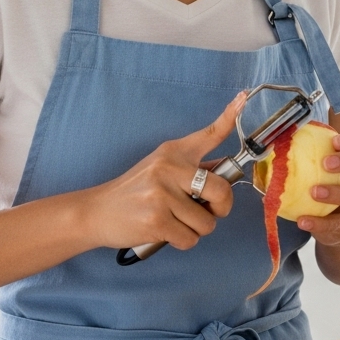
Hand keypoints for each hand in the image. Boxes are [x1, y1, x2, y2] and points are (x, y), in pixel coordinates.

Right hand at [78, 92, 245, 251]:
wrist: (96, 211)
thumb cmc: (134, 192)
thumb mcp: (160, 169)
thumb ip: (191, 170)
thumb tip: (224, 173)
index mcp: (173, 152)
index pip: (209, 134)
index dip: (230, 116)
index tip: (242, 97)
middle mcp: (169, 169)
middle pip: (221, 190)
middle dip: (220, 208)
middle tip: (207, 211)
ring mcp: (162, 195)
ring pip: (207, 223)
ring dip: (196, 229)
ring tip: (175, 222)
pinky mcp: (156, 221)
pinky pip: (190, 239)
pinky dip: (183, 241)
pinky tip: (165, 232)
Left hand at [297, 132, 339, 247]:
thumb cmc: (330, 190)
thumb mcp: (325, 174)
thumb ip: (310, 160)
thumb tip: (278, 146)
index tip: (334, 141)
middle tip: (326, 163)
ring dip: (337, 193)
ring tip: (314, 192)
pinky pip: (339, 224)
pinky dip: (320, 222)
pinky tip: (302, 220)